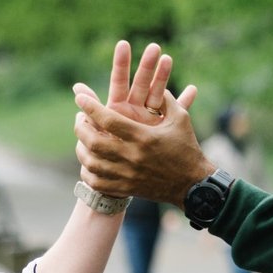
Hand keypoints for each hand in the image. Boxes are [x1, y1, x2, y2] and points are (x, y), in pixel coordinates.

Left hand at [71, 41, 204, 205]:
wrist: (193, 185)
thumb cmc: (187, 148)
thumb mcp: (180, 119)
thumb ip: (165, 99)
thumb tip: (152, 84)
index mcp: (143, 137)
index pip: (109, 120)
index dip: (91, 108)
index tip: (79, 98)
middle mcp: (132, 156)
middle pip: (94, 142)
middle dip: (81, 129)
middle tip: (79, 119)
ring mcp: (127, 175)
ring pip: (92, 163)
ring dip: (81, 149)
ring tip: (81, 139)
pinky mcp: (126, 188)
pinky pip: (97, 182)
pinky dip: (88, 172)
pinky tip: (88, 162)